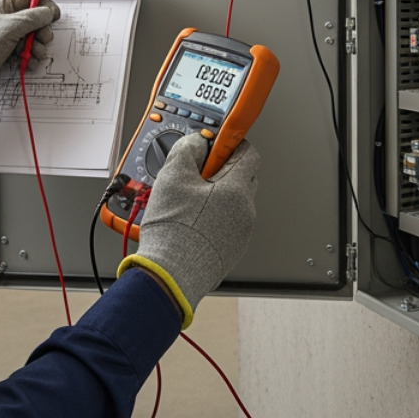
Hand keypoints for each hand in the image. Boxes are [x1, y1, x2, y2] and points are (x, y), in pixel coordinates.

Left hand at [0, 0, 58, 97]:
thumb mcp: (11, 26)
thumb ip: (33, 17)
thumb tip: (48, 12)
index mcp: (4, 6)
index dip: (43, 6)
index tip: (54, 15)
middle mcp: (7, 20)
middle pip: (35, 20)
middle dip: (41, 31)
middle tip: (42, 38)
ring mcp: (8, 36)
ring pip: (33, 38)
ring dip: (37, 47)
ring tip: (33, 53)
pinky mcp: (9, 52)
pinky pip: (27, 52)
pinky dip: (31, 57)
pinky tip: (27, 62)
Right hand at [118, 134, 258, 328]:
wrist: (170, 276)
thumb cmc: (174, 232)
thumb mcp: (173, 177)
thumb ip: (187, 150)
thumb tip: (195, 142)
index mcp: (237, 190)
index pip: (248, 152)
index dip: (230, 142)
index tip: (215, 141)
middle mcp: (245, 211)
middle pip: (242, 176)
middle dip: (220, 169)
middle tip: (196, 170)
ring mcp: (241, 233)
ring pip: (233, 201)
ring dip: (215, 194)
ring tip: (187, 198)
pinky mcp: (231, 249)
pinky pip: (227, 223)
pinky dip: (213, 216)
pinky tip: (190, 220)